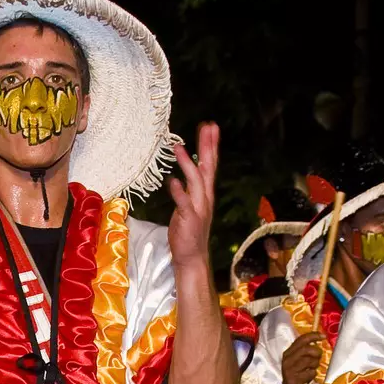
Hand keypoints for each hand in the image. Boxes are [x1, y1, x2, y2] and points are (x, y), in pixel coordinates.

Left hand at [167, 122, 218, 268]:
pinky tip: (172, 181)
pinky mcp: (189, 219)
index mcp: (205, 193)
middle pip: (208, 167)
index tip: (211, 127)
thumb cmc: (188, 231)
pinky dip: (179, 192)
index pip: (210, 165)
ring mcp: (198, 208)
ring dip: (188, 163)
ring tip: (178, 147)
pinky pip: (184, 203)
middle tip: (208, 126)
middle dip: (208, 146)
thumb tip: (184, 174)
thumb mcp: (189, 205)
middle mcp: (205, 198)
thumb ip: (189, 189)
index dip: (211, 146)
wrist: (191, 257)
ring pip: (196, 181)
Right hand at [279, 332, 325, 383]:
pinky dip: (312, 375)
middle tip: (318, 357)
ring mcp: (289, 370)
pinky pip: (310, 373)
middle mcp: (287, 360)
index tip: (323, 336)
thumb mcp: (299, 361)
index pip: (301, 340)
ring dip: (315, 365)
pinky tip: (308, 377)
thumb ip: (305, 350)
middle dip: (316, 352)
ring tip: (312, 369)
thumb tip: (319, 338)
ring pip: (309, 361)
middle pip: (306, 349)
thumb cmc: (298, 375)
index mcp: (288, 353)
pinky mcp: (293, 380)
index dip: (313, 336)